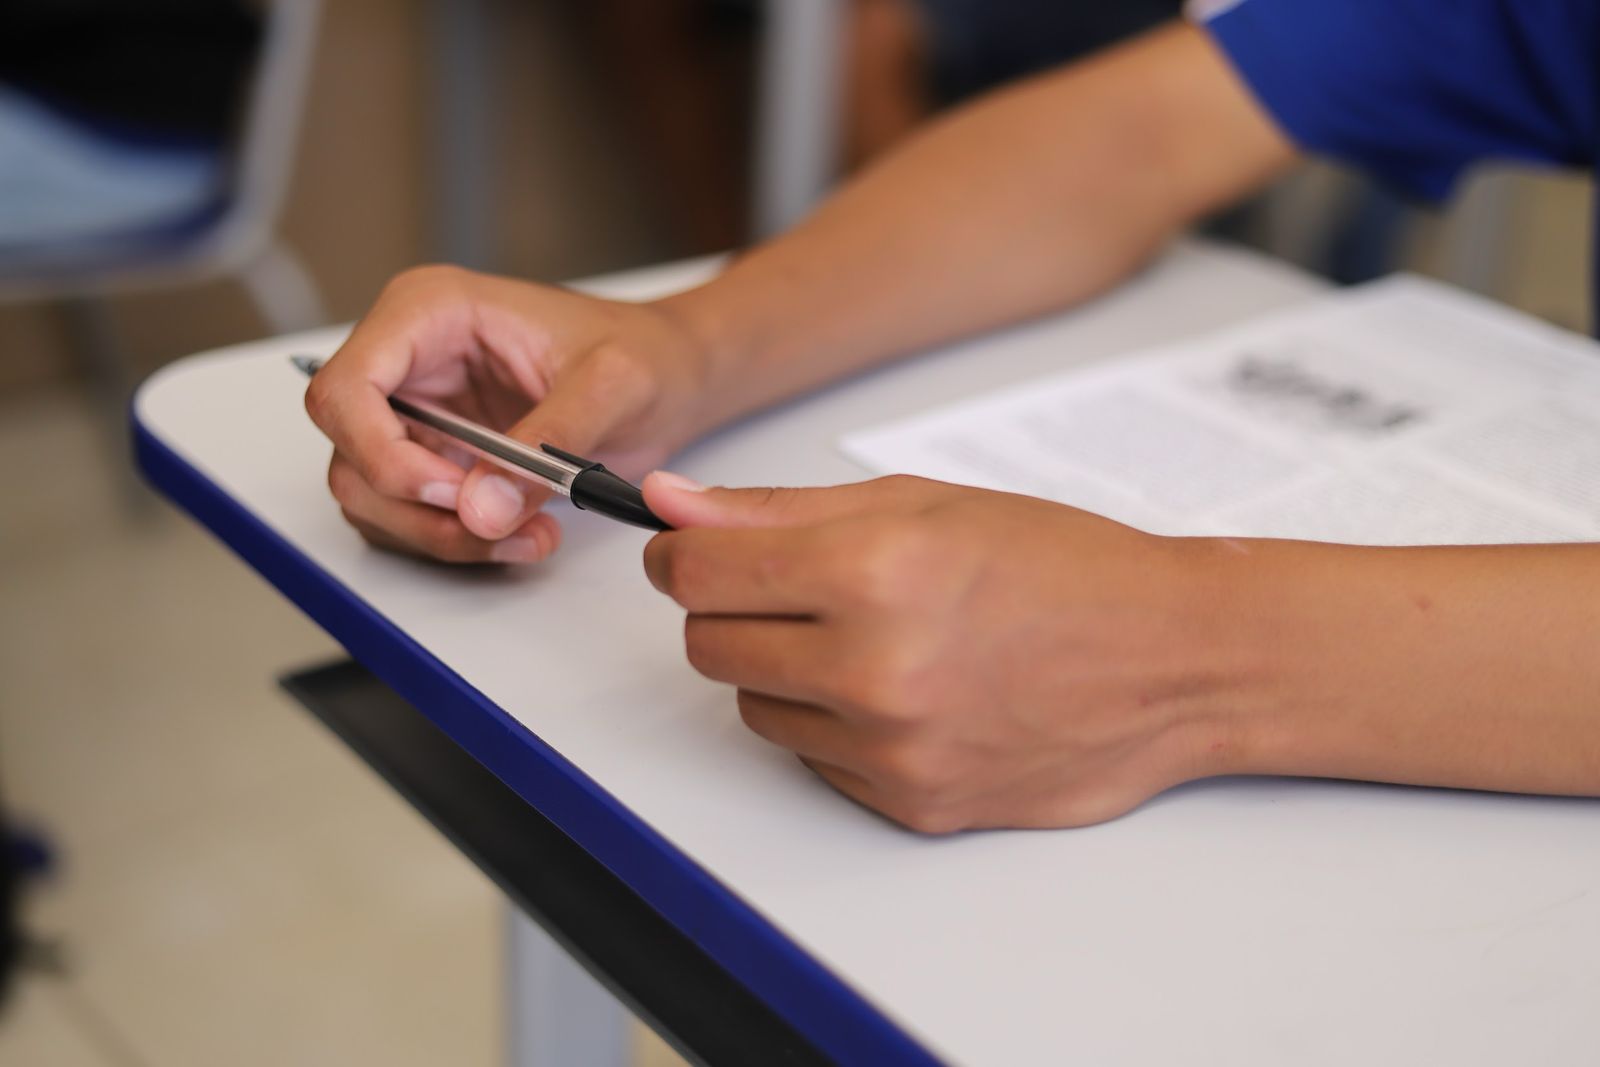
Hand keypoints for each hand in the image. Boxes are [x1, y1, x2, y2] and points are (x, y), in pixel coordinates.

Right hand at [304, 265, 712, 562]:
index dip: (379, 453)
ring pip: (375, 497)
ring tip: (529, 535)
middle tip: (500, 525)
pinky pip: (412, 516)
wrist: (672, 375)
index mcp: (430, 311)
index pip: (344, 389)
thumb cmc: (644, 354)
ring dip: (443, 535)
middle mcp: (409, 360)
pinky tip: (522, 534)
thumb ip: (549, 438)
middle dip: (418, 509)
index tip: (450, 492)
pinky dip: (459, 541)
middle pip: (351, 455)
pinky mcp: (438, 457)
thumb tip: (480, 509)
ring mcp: (417, 413)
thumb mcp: (613, 383)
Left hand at [641, 473, 1244, 831]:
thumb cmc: (1064, 569)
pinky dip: (837, 727)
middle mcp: (874, 671)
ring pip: (756, 710)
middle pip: (710, 647)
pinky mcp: (910, 805)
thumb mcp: (925, 505)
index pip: (697, 574)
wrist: (1173, 660)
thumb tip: (674, 505)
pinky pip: (815, 762)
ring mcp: (892, 750)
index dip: (680, 556)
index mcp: (872, 573)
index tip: (689, 552)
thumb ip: (781, 509)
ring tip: (872, 642)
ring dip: (786, 674)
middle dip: (731, 612)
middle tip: (797, 591)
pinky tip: (907, 693)